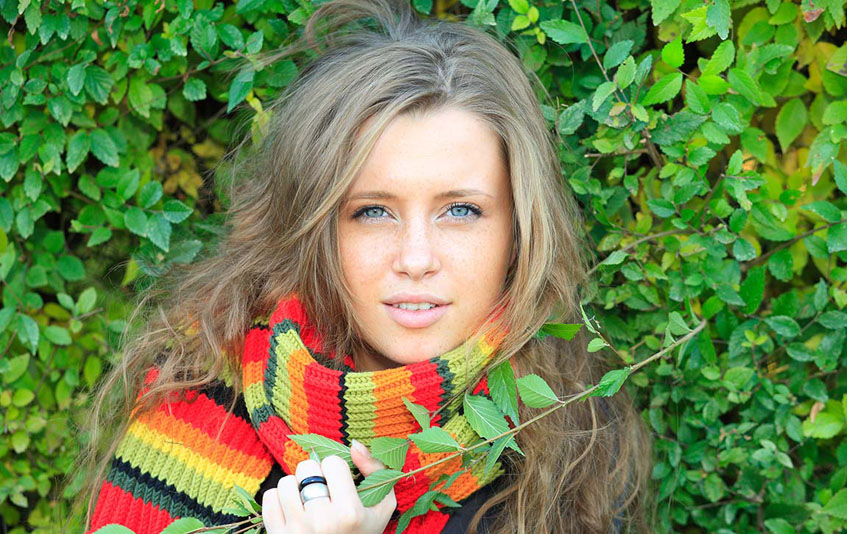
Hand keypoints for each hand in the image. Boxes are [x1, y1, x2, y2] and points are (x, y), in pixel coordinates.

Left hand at [261, 439, 396, 533]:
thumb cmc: (361, 533)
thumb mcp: (381, 506)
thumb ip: (376, 470)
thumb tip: (354, 444)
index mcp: (349, 513)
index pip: (333, 462)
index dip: (336, 469)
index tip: (339, 483)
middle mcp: (321, 522)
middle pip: (306, 467)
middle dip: (314, 474)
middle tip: (322, 491)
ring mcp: (296, 531)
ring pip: (286, 482)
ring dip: (296, 487)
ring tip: (307, 501)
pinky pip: (269, 498)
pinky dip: (279, 499)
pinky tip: (293, 509)